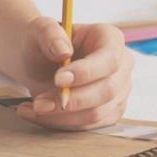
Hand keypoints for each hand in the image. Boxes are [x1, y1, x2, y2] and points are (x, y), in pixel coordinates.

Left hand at [15, 17, 131, 129]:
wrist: (40, 64)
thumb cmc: (44, 43)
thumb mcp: (39, 30)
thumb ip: (49, 34)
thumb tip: (63, 51)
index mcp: (110, 39)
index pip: (109, 58)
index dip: (86, 72)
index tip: (58, 80)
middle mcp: (121, 65)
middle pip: (107, 90)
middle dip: (72, 100)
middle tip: (40, 102)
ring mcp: (119, 92)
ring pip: (97, 113)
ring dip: (62, 116)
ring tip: (35, 107)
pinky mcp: (109, 113)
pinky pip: (89, 126)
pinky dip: (61, 124)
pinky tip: (38, 114)